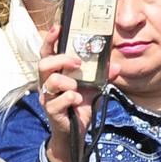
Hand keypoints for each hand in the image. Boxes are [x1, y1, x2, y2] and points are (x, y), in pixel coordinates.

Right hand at [36, 30, 93, 161]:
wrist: (75, 134)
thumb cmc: (80, 107)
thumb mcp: (93, 88)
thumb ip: (103, 75)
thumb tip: (117, 65)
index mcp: (55, 74)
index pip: (47, 53)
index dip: (50, 40)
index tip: (59, 27)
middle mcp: (47, 84)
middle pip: (44, 64)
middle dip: (61, 59)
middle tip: (77, 63)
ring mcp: (47, 98)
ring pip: (51, 81)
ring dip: (68, 82)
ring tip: (77, 88)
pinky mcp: (51, 111)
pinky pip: (60, 100)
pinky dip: (72, 98)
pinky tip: (77, 102)